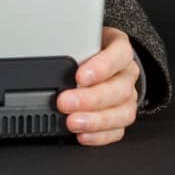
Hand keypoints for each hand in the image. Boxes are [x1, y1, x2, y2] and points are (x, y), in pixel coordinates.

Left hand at [56, 26, 141, 146]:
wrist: (101, 57)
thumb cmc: (89, 48)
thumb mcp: (81, 38)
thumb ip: (73, 46)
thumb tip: (47, 52)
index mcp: (120, 49)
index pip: (120, 55)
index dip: (102, 67)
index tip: (80, 76)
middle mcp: (127, 73)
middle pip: (119, 89)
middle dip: (90, 99)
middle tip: (65, 102)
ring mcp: (128, 96)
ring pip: (122, 112)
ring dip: (95, 121)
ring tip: (72, 122)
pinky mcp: (123, 115)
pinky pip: (118, 130)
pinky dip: (100, 135)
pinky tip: (83, 135)